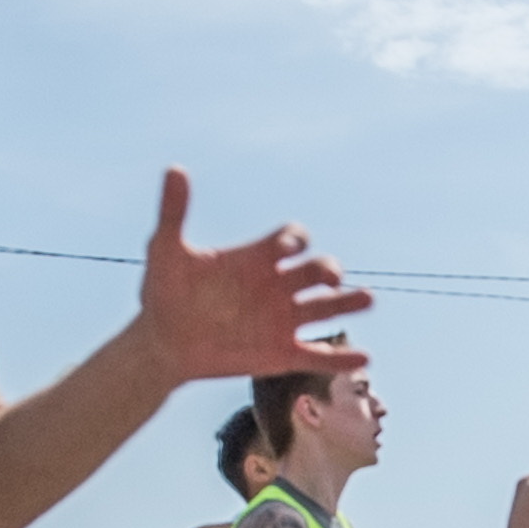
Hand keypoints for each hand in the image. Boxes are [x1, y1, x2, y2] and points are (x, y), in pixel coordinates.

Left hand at [134, 169, 371, 382]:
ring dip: (349, 302)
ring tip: (368, 300)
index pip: (291, 240)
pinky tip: (363, 358)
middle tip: (330, 277)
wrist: (160, 343)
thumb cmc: (163, 293)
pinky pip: (317, 356)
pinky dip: (341, 358)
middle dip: (328, 271)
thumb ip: (174, 213)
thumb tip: (173, 168)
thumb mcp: (166, 251)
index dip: (295, 240)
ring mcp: (281, 320)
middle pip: (317, 271)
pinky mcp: (280, 354)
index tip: (287, 249)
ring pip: (326, 309)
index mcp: (257, 259)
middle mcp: (276, 287)